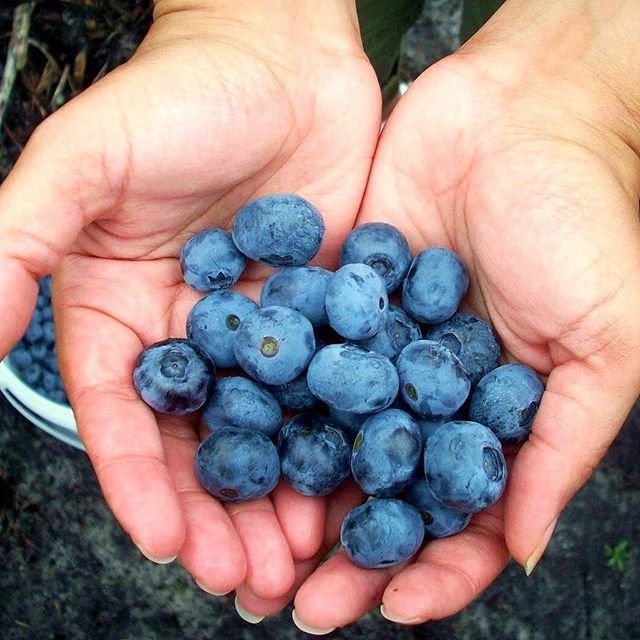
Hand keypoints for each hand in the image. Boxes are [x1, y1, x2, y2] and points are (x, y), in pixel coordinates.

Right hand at [0, 0, 379, 598]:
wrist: (280, 56)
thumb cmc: (178, 94)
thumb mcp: (83, 161)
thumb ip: (17, 240)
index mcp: (126, 311)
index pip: (126, 417)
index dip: (141, 484)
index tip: (166, 544)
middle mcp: (192, 332)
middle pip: (202, 441)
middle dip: (220, 513)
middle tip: (247, 578)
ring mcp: (263, 326)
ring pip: (269, 429)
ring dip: (280, 496)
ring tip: (299, 558)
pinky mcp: (324, 312)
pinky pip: (330, 387)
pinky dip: (335, 438)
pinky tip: (351, 482)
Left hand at [288, 0, 639, 629]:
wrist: (520, 113)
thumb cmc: (580, 221)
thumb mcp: (607, 339)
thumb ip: (565, 443)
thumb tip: (527, 547)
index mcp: (496, 414)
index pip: (460, 515)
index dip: (430, 567)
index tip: (386, 606)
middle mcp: (429, 392)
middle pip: (382, 489)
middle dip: (343, 548)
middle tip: (294, 603)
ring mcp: (379, 348)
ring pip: (329, 437)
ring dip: (294, 494)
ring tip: (249, 546)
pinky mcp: (339, 299)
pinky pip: (299, 360)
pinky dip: (269, 403)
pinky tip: (232, 444)